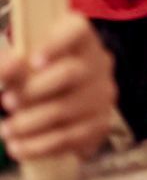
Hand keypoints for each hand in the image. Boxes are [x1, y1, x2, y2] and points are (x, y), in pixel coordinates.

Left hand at [0, 13, 116, 162]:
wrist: (68, 96)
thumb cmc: (42, 71)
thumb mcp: (27, 61)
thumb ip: (12, 65)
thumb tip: (4, 71)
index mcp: (81, 37)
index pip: (76, 31)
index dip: (55, 45)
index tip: (32, 61)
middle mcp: (98, 62)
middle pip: (69, 74)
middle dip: (33, 91)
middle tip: (6, 102)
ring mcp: (103, 94)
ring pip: (66, 110)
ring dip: (30, 124)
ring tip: (6, 130)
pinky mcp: (99, 124)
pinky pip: (69, 139)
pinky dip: (39, 146)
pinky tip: (19, 147)